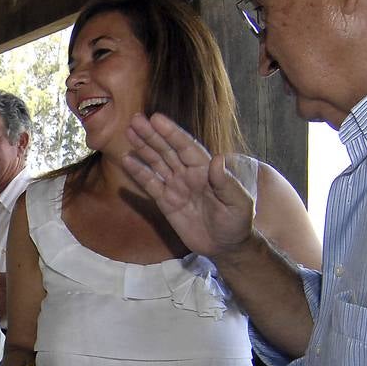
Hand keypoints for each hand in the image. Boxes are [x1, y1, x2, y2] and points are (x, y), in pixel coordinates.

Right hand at [123, 113, 254, 260]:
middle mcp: (189, 174)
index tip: (157, 118)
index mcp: (205, 170)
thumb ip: (226, 183)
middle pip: (167, 150)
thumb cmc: (238, 223)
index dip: (172, 132)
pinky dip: (139, 172)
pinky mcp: (167, 202)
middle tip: (135, 119)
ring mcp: (176, 187)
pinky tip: (127, 160)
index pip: (186, 147)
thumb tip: (218, 159)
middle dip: (152, 135)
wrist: (226, 247)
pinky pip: (150, 184)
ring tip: (128, 132)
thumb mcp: (239, 203)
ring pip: (157, 163)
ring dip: (143, 148)